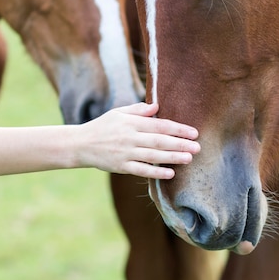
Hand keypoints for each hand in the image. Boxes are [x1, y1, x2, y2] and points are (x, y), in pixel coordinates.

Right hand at [78, 103, 200, 178]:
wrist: (80, 144)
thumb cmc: (102, 126)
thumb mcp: (118, 113)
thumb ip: (138, 110)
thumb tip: (157, 106)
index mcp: (131, 122)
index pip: (159, 125)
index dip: (178, 129)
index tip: (193, 133)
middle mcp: (130, 137)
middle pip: (160, 141)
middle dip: (180, 144)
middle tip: (198, 147)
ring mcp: (125, 153)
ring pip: (153, 156)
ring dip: (173, 157)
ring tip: (189, 158)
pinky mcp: (120, 167)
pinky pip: (141, 170)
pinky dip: (156, 172)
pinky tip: (170, 173)